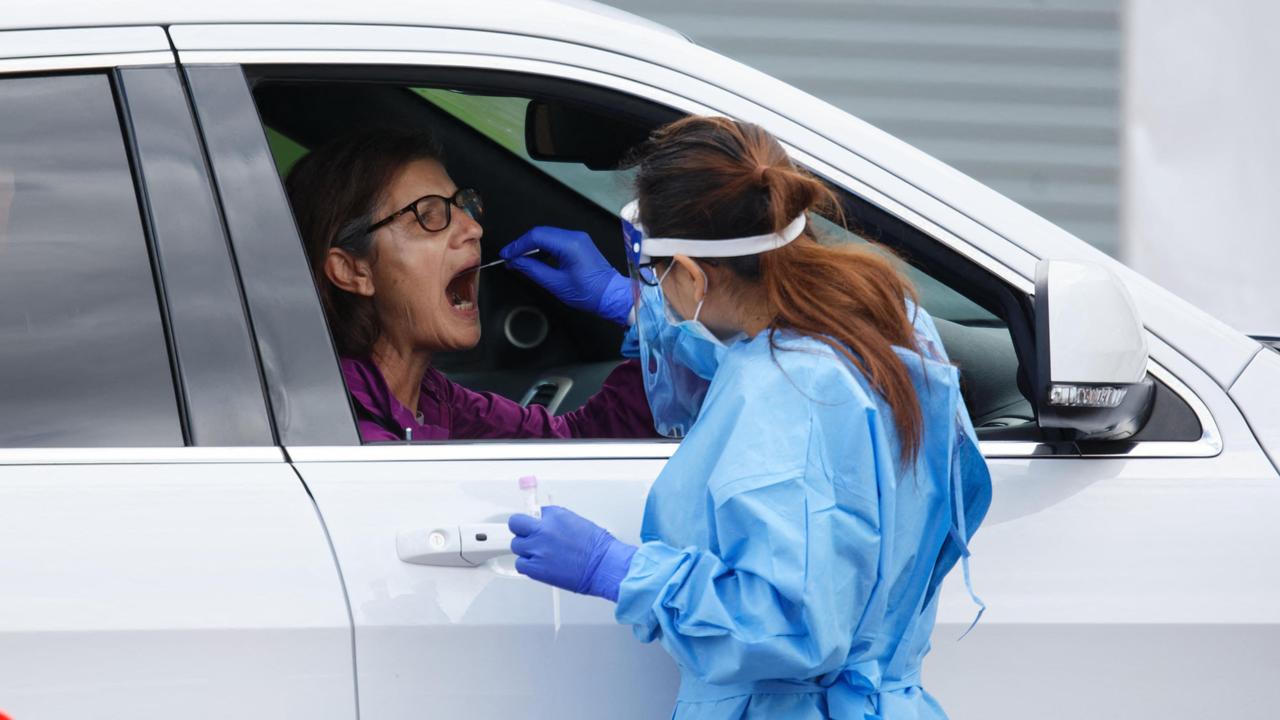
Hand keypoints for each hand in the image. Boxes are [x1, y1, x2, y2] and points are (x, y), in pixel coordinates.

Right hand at [500, 226, 631, 324]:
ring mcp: (578, 239)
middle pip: (541, 233)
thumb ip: (533, 270)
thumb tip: (516, 262)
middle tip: (510, 258)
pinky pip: (556, 241)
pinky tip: (535, 259)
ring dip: (532, 247)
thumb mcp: (556, 284)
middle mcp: (575, 237)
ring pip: (547, 236)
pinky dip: (543, 248)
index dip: (517, 245)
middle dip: (522, 245)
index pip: (536, 237)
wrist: (612, 296)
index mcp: (570, 244)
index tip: (506, 255)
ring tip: (520, 260)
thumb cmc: (590, 293)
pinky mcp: (579, 244)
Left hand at [508, 505, 636, 601]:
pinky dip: (527, 565)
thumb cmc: (597, 548)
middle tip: (527, 535)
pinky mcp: (536, 568)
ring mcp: (537, 549)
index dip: (535, 520)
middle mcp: (543, 530)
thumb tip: (547, 524)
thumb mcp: (577, 523)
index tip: (536, 525)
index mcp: (555, 515)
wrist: (603, 566)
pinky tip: (538, 565)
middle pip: (516, 524)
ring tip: (539, 554)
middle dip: (521, 529)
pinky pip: (520, 564)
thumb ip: (557, 522)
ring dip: (526, 549)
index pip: (534, 512)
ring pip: (517, 545)